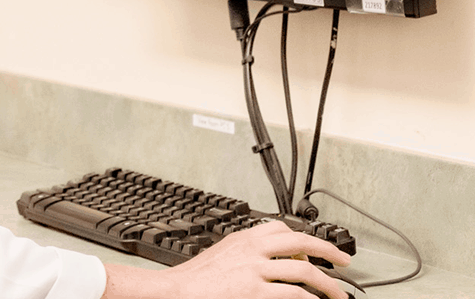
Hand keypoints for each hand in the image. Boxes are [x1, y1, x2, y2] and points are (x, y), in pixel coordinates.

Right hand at [101, 221, 352, 298]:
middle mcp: (252, 249)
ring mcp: (255, 270)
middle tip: (344, 262)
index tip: (316, 248)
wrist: (177, 291)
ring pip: (304, 270)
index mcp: (243, 239)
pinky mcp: (255, 291)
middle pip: (299, 242)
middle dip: (328, 250)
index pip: (281, 228)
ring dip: (328, 285)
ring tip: (339, 296)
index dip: (304, 238)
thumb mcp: (221, 256)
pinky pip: (294, 294)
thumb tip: (265, 263)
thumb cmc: (196, 280)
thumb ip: (244, 254)